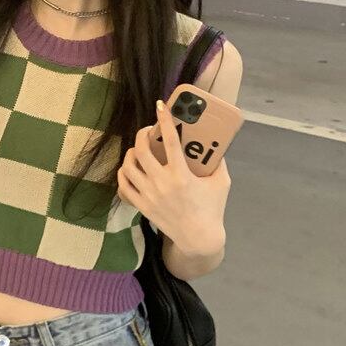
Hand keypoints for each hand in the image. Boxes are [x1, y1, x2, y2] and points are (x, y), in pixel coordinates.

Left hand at [116, 99, 229, 253]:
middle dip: (141, 134)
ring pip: (128, 167)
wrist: (199, 238)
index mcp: (181, 175)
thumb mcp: (221, 183)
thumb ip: (218, 162)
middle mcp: (162, 183)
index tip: (160, 106)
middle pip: (141, 151)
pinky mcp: (142, 206)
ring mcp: (149, 195)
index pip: (170, 141)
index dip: (164, 120)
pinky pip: (123, 185)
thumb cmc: (212, 208)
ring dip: (131, 153)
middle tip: (147, 131)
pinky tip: (130, 169)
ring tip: (138, 150)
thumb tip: (214, 143)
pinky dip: (123, 174)